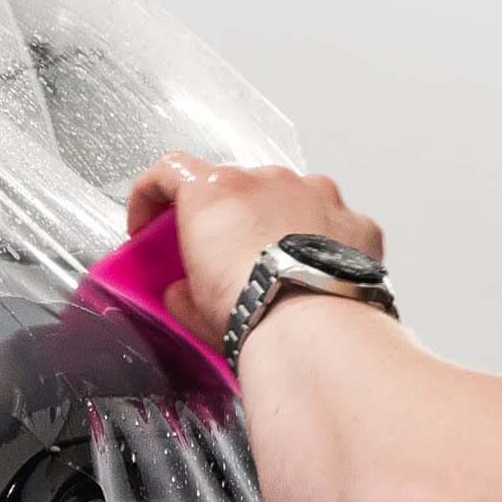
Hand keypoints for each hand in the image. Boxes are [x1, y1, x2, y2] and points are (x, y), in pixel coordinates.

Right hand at [124, 153, 385, 343]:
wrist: (316, 330)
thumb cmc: (253, 310)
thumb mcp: (192, 308)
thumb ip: (180, 291)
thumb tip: (183, 295)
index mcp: (215, 192)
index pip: (168, 171)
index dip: (149, 196)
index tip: (148, 224)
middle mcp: (267, 180)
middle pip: (233, 189)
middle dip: (224, 220)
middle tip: (220, 261)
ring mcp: (315, 194)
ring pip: (287, 200)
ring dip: (276, 227)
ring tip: (275, 273)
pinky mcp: (354, 220)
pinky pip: (331, 225)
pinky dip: (320, 245)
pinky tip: (315, 278)